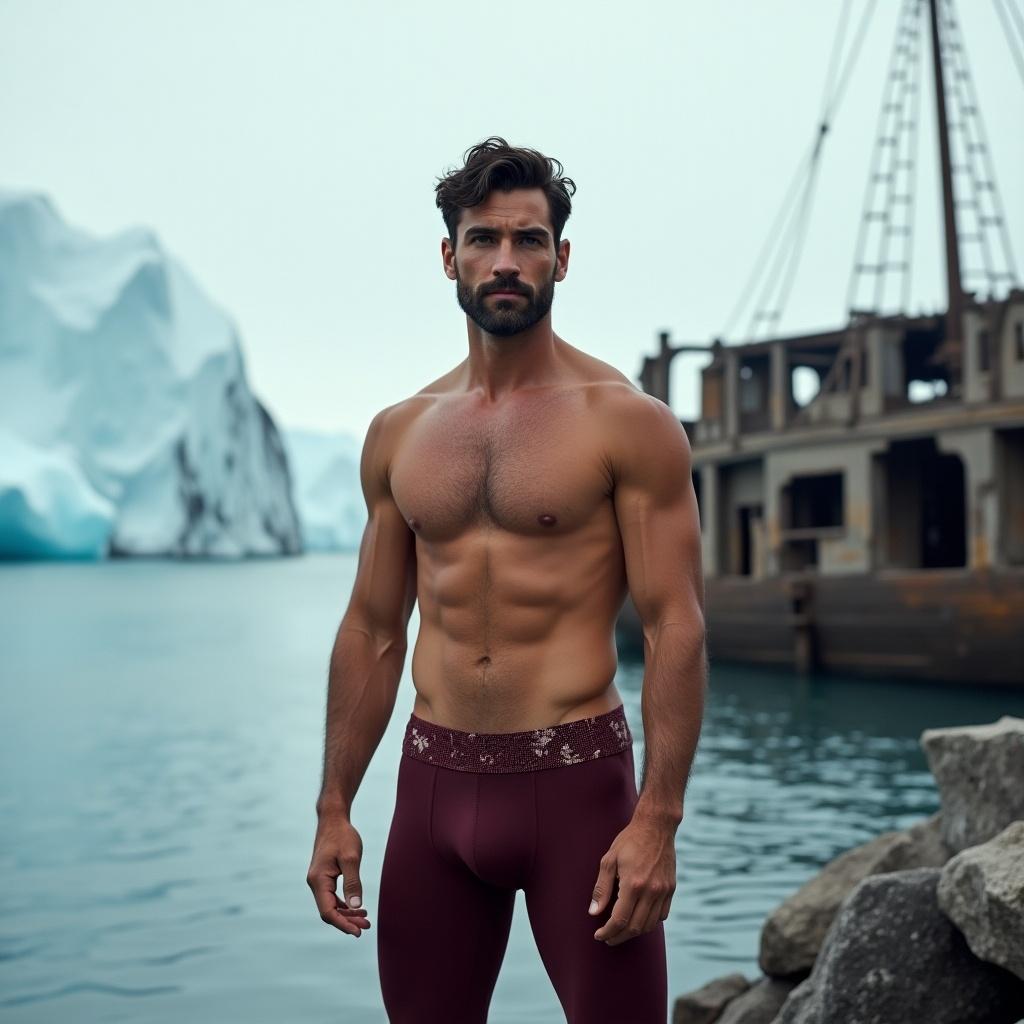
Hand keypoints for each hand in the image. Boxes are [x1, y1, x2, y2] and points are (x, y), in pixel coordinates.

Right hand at [307, 816, 370, 936]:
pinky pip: (332, 897)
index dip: (343, 924)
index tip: (358, 932)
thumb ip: (353, 883)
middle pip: (329, 911)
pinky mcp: (324, 877)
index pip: (328, 911)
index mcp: (318, 880)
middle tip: (367, 925)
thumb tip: (357, 907)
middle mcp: (315, 883)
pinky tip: (357, 907)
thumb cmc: (342, 835)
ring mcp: (318, 880)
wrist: (333, 819)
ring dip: (347, 914)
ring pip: (331, 905)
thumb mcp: (351, 858)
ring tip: (365, 919)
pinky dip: (344, 904)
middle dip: (347, 921)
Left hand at [589, 816, 675, 945]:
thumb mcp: (609, 860)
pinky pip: (662, 915)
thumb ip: (601, 888)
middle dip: (619, 936)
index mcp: (633, 884)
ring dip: (634, 932)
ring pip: (650, 925)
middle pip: (635, 927)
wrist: (656, 826)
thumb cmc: (629, 841)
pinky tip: (639, 919)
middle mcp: (651, 891)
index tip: (599, 935)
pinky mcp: (671, 889)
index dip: (608, 932)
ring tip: (621, 931)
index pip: (620, 920)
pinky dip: (649, 922)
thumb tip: (594, 912)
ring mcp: (664, 891)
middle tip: (607, 937)